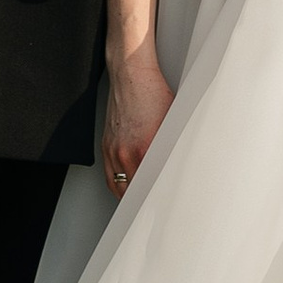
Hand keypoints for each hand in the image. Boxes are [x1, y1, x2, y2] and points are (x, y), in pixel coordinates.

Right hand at [102, 56, 172, 197]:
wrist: (131, 75)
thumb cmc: (152, 93)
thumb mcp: (171, 122)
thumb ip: (171, 147)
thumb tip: (177, 164)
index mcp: (144, 149)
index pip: (148, 187)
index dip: (155, 199)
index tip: (163, 203)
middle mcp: (124, 153)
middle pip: (131, 192)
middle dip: (141, 201)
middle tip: (153, 208)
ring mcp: (112, 149)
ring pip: (117, 186)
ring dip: (127, 196)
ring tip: (139, 203)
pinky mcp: (105, 144)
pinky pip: (109, 174)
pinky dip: (117, 183)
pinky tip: (126, 186)